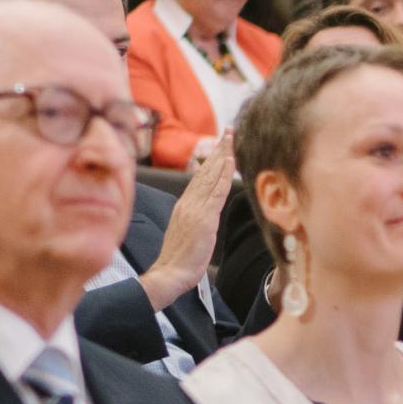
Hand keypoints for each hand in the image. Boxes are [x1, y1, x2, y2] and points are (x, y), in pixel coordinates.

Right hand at [139, 133, 234, 310]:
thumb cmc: (179, 260)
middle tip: (229, 130)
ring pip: (211, 177)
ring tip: (232, 138)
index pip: (200, 177)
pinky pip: (216, 193)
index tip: (221, 144)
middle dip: (219, 149)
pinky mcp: (204, 219)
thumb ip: (196, 219)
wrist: (170, 273)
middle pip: (205, 171)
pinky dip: (223, 176)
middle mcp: (189, 203)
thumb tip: (206, 214)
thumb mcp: (189, 233)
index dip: (211, 160)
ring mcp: (195, 209)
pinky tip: (230, 162)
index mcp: (185, 205)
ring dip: (223, 156)